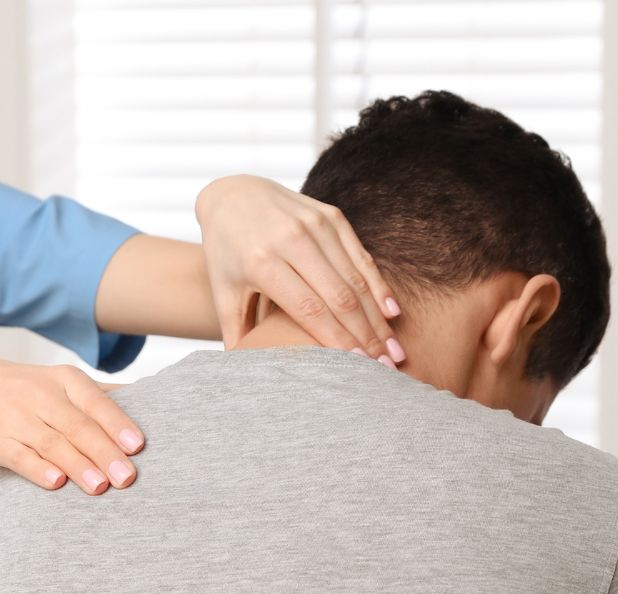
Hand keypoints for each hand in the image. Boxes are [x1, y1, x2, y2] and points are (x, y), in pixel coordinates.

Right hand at [0, 361, 143, 494]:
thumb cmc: (22, 392)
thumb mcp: (57, 382)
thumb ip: (98, 395)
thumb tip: (150, 397)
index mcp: (63, 380)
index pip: (95, 402)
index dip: (117, 424)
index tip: (138, 446)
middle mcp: (40, 397)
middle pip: (78, 427)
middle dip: (104, 452)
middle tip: (127, 477)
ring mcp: (17, 420)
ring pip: (53, 444)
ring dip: (78, 466)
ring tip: (101, 487)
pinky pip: (20, 457)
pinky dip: (38, 470)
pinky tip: (56, 483)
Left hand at [195, 175, 403, 359]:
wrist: (233, 196)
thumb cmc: (227, 252)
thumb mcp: (225, 291)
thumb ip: (235, 331)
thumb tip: (243, 374)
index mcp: (262, 262)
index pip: (308, 309)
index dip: (336, 339)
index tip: (356, 367)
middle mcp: (291, 239)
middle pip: (338, 296)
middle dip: (365, 335)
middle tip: (384, 366)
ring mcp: (314, 224)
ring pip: (355, 278)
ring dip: (377, 316)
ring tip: (393, 348)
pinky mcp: (331, 216)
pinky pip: (360, 255)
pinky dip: (378, 285)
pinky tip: (391, 312)